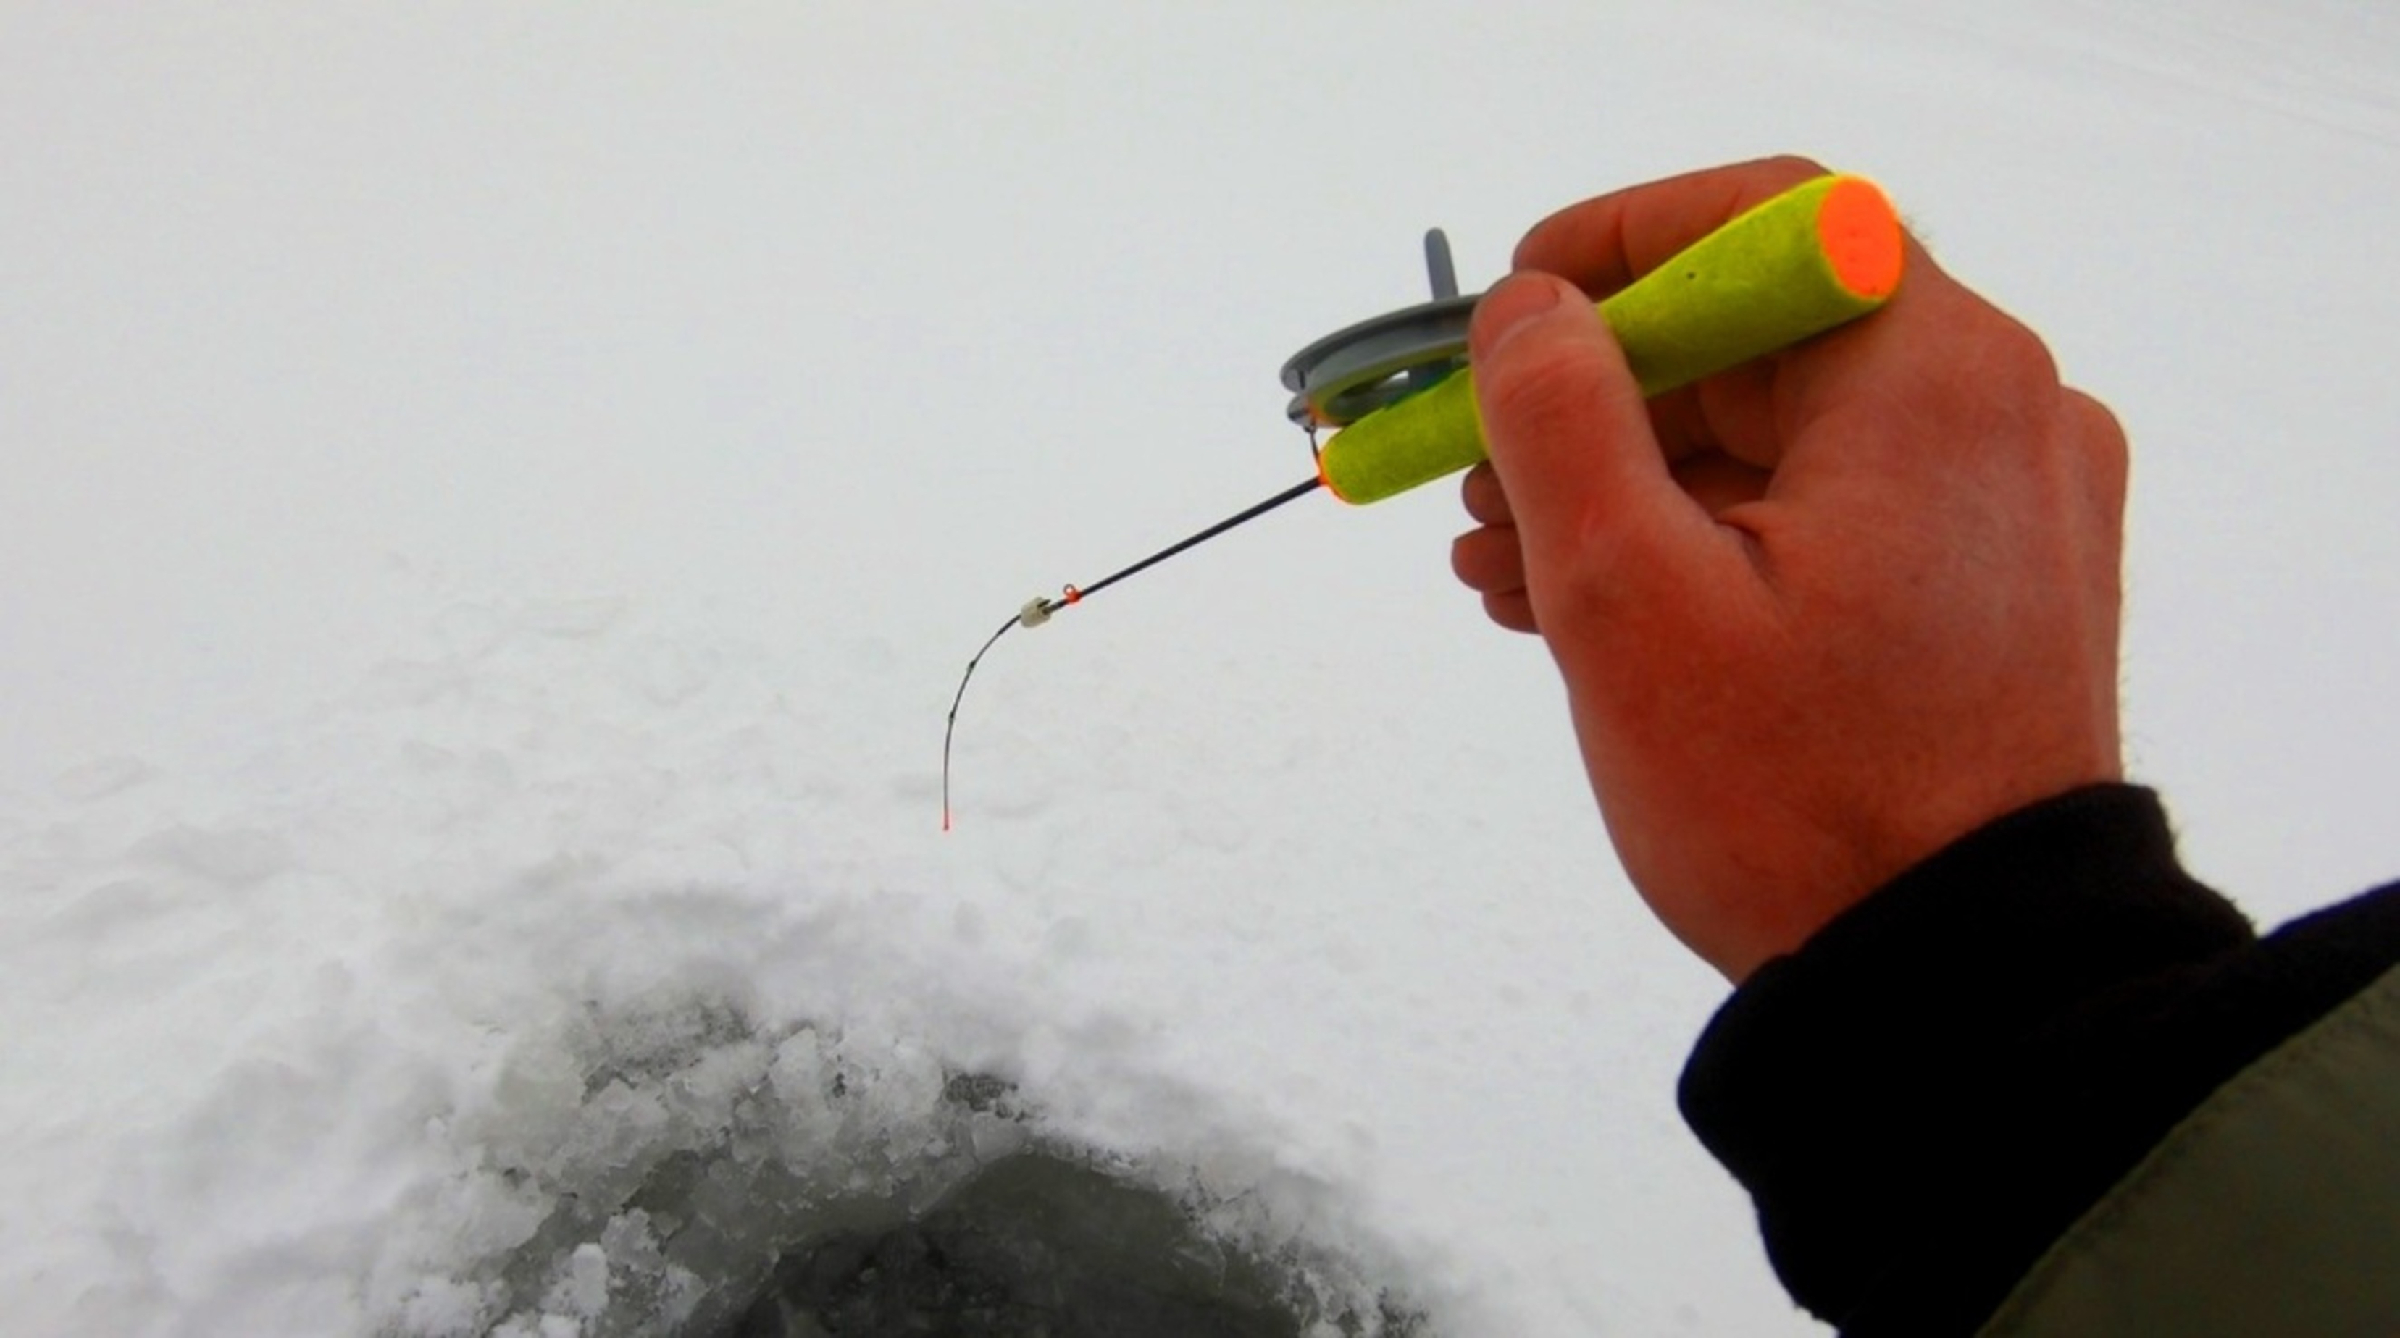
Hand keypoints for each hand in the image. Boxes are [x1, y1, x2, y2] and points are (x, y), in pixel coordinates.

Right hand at [1450, 157, 2126, 980]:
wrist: (1964, 990)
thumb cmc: (1793, 800)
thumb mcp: (1627, 598)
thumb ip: (1557, 418)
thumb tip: (1528, 311)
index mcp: (1934, 380)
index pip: (1763, 217)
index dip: (1614, 244)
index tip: (1504, 317)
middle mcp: (2002, 411)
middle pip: (1766, 331)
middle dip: (1601, 396)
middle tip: (1474, 482)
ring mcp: (2012, 503)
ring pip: (1789, 429)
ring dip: (1638, 477)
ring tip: (1506, 569)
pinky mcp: (1997, 586)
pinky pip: (1833, 508)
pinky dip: (1714, 534)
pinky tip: (1601, 605)